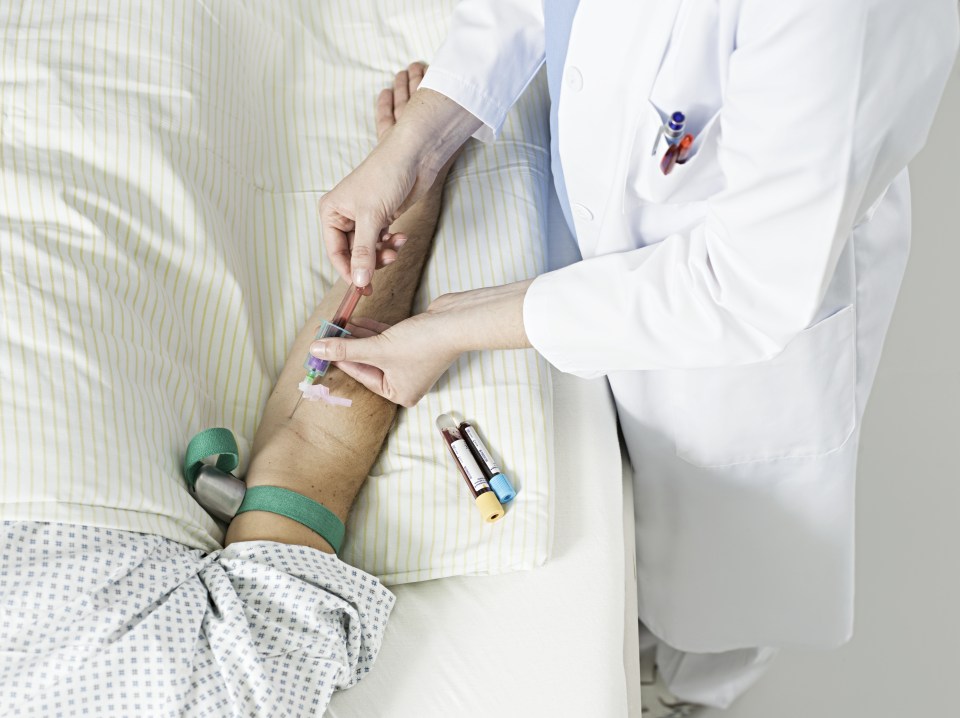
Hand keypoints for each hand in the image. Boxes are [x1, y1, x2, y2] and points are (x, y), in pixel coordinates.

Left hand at [316, 314, 460, 407]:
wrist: (457, 322)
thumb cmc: (423, 343)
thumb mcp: (378, 348)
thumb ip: (346, 349)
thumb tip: (316, 349)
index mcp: (399, 394)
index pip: (362, 375)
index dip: (339, 358)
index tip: (320, 347)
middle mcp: (406, 381)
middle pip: (368, 362)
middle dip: (348, 346)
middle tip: (327, 333)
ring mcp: (411, 361)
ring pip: (376, 349)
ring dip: (358, 336)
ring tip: (338, 323)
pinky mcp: (415, 342)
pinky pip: (387, 339)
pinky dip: (373, 330)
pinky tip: (356, 320)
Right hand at [318, 68, 481, 287]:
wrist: (415, 155)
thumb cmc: (386, 175)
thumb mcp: (372, 217)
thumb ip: (364, 252)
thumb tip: (358, 282)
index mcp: (331, 212)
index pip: (335, 252)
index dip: (348, 271)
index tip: (363, 287)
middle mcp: (344, 216)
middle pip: (354, 254)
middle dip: (372, 260)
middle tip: (389, 261)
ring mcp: (364, 218)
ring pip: (370, 250)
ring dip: (385, 253)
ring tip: (397, 245)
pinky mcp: (382, 217)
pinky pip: (383, 242)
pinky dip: (392, 243)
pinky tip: (402, 236)